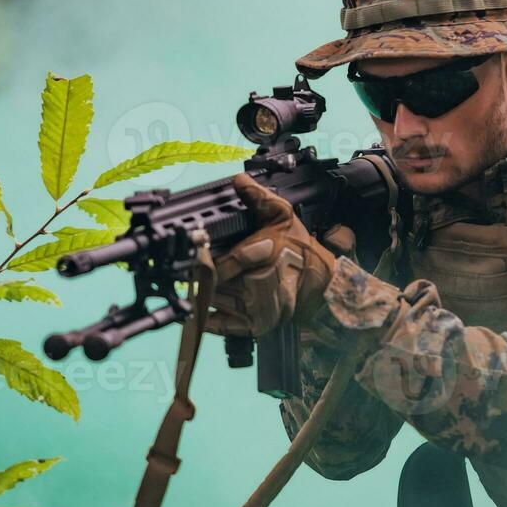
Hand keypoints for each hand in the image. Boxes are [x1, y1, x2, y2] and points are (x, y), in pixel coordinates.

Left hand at [207, 173, 338, 336]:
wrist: (323, 285)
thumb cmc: (301, 249)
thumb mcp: (283, 216)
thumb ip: (259, 198)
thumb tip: (239, 181)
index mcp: (267, 255)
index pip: (229, 262)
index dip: (206, 260)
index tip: (193, 256)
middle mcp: (261, 284)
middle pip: (216, 282)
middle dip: (199, 276)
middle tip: (183, 271)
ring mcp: (258, 307)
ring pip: (216, 300)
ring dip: (201, 293)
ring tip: (191, 285)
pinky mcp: (256, 325)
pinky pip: (221, 325)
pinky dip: (205, 320)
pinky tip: (195, 312)